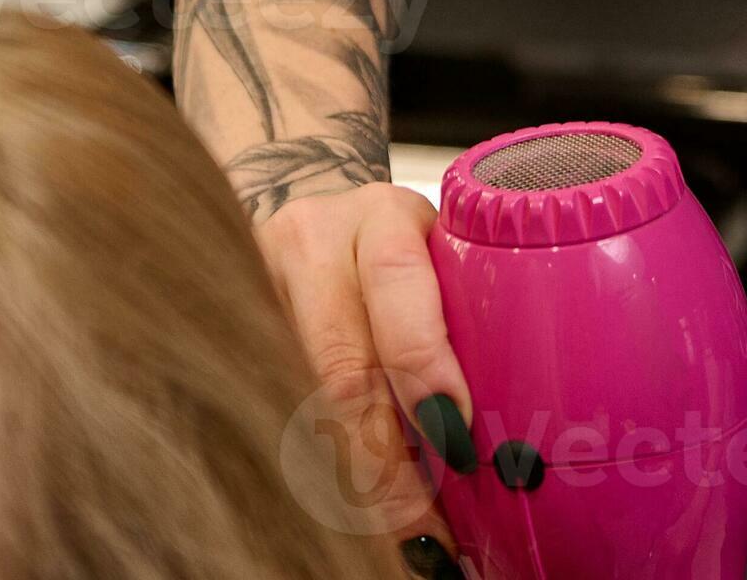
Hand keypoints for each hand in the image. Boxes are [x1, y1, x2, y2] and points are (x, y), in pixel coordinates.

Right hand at [257, 182, 475, 577]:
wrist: (311, 212)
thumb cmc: (401, 247)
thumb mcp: (441, 252)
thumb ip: (467, 313)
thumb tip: (514, 432)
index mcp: (382, 217)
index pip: (396, 284)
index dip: (424, 366)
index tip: (457, 439)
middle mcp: (312, 245)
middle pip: (340, 365)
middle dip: (386, 459)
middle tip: (426, 526)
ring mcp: (260, 288)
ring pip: (301, 401)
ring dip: (351, 478)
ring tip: (398, 534)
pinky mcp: (232, 331)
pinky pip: (274, 412)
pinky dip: (317, 468)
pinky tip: (350, 510)